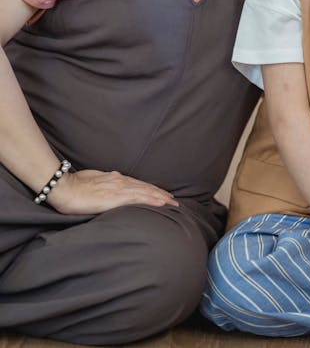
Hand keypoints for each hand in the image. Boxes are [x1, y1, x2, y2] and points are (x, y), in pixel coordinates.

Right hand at [48, 169, 178, 214]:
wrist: (63, 188)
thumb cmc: (74, 186)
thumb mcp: (93, 183)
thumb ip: (104, 187)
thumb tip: (108, 192)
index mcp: (114, 179)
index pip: (137, 185)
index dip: (151, 190)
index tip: (162, 195)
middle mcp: (120, 181)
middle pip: (145, 187)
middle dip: (160, 194)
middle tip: (174, 201)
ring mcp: (119, 188)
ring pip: (145, 191)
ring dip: (160, 197)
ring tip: (172, 203)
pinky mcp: (116, 197)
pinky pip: (138, 198)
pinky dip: (151, 199)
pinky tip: (160, 203)